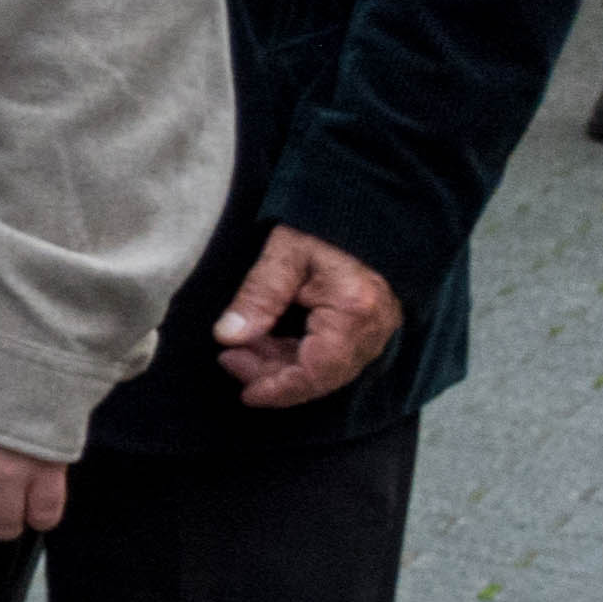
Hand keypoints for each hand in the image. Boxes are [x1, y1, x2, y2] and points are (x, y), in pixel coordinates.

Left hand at [213, 225, 405, 408]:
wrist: (370, 207)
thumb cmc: (326, 224)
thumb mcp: (284, 253)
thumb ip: (257, 296)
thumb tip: (228, 337)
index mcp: (354, 311)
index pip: (317, 371)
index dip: (280, 389)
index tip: (246, 394)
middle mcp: (372, 329)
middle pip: (320, 375)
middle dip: (272, 375)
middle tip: (229, 359)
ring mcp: (374, 330)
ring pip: (324, 368)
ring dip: (281, 364)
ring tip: (240, 349)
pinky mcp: (367, 327)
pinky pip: (331, 354)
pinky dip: (296, 354)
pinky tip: (265, 341)